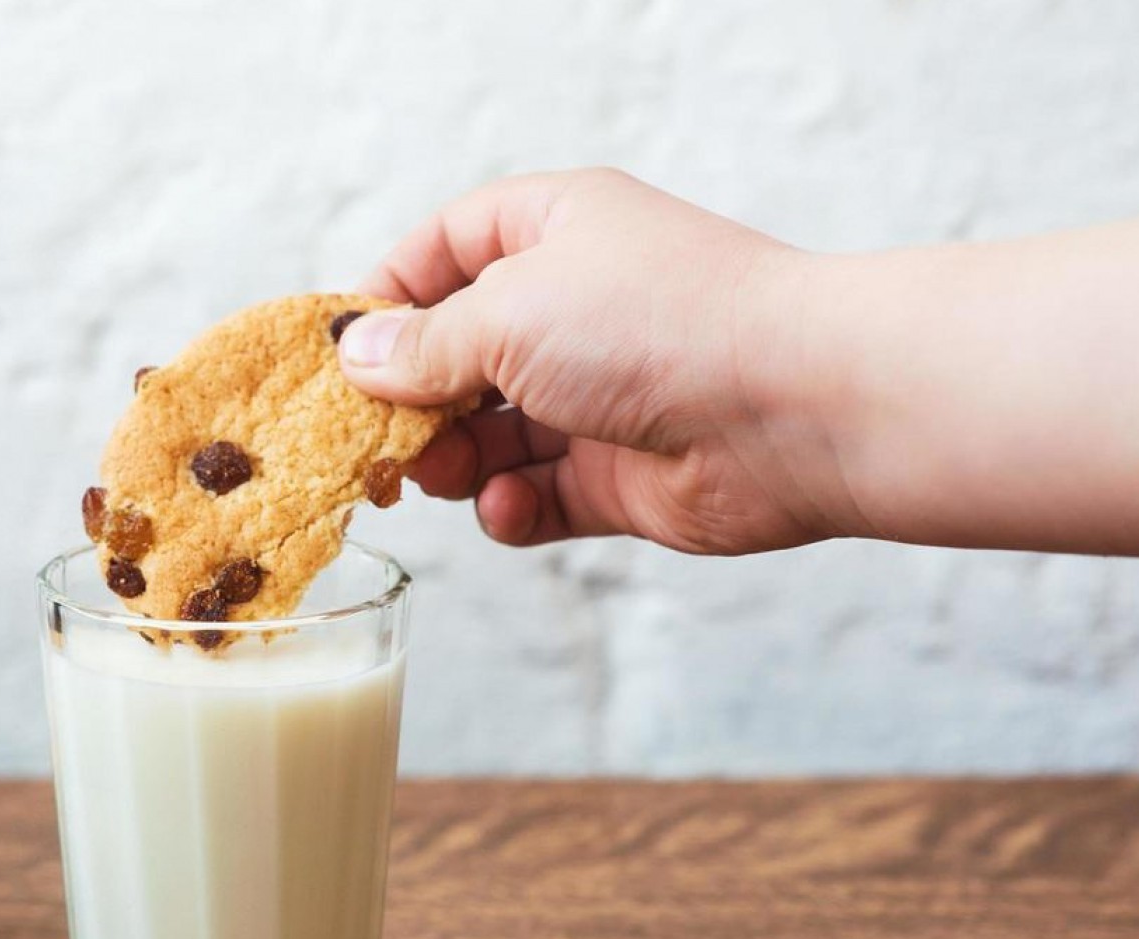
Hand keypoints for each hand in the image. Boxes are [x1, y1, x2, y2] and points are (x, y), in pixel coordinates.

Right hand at [339, 168, 855, 554]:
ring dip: (456, 460)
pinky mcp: (620, 477)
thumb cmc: (661, 324)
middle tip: (376, 436)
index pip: (447, 247)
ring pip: (490, 434)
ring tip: (445, 475)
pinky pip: (538, 496)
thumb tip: (355, 358)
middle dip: (413, 398)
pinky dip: (512, 508)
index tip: (341, 349)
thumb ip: (422, 346)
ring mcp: (600, 395)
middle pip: (459, 353)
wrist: (797, 408)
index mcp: (555, 231)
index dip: (389, 294)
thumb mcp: (508, 313)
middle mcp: (577, 308)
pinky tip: (510, 508)